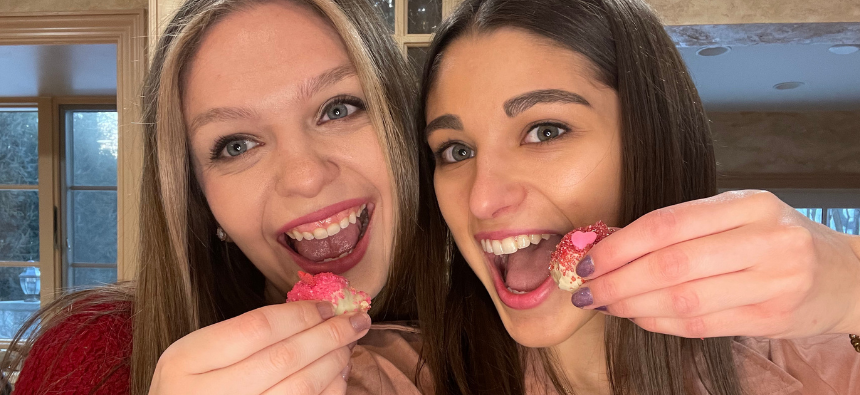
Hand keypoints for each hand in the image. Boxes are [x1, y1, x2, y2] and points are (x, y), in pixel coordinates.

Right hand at [148, 301, 370, 394]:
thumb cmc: (193, 387)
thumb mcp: (197, 356)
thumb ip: (242, 335)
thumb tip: (313, 312)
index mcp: (186, 362)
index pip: (257, 328)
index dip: (300, 314)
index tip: (327, 306)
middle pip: (284, 358)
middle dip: (329, 335)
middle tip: (356, 320)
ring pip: (301, 388)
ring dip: (334, 362)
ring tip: (348, 345)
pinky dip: (330, 390)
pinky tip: (338, 374)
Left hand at [572, 190, 859, 338]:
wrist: (846, 276)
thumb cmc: (778, 239)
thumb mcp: (741, 215)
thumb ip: (686, 227)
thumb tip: (611, 243)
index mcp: (750, 204)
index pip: (668, 224)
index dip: (619, 245)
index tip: (587, 258)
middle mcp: (766, 240)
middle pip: (671, 265)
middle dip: (617, 279)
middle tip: (586, 289)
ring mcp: (773, 282)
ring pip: (683, 299)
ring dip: (632, 304)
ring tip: (605, 303)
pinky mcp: (772, 318)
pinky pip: (701, 324)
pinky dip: (660, 322)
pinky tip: (637, 316)